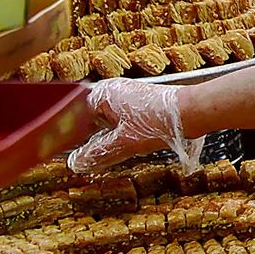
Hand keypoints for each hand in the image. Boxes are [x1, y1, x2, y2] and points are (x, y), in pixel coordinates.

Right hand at [69, 78, 204, 174]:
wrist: (191, 113)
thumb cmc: (159, 122)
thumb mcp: (124, 143)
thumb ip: (97, 153)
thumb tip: (76, 163)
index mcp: (103, 93)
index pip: (73, 111)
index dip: (68, 131)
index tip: (63, 148)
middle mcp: (112, 90)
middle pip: (86, 114)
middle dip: (83, 134)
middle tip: (77, 153)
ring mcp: (125, 95)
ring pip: (102, 117)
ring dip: (98, 134)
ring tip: (93, 151)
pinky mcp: (137, 103)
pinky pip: (116, 118)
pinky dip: (112, 131)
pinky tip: (115, 144)